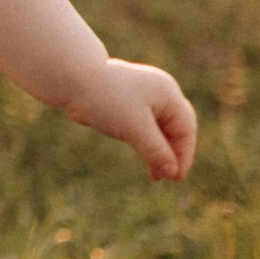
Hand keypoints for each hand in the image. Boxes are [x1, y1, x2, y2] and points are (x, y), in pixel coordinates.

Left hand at [63, 58, 196, 181]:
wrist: (74, 80)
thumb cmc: (107, 100)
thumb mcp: (135, 128)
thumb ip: (156, 150)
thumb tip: (172, 172)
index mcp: (168, 94)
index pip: (185, 128)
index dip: (184, 154)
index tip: (176, 178)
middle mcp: (160, 94)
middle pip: (176, 128)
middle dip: (174, 154)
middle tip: (170, 178)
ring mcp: (145, 98)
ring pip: (160, 130)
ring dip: (160, 152)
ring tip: (155, 176)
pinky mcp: (129, 105)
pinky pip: (146, 129)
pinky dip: (147, 144)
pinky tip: (145, 160)